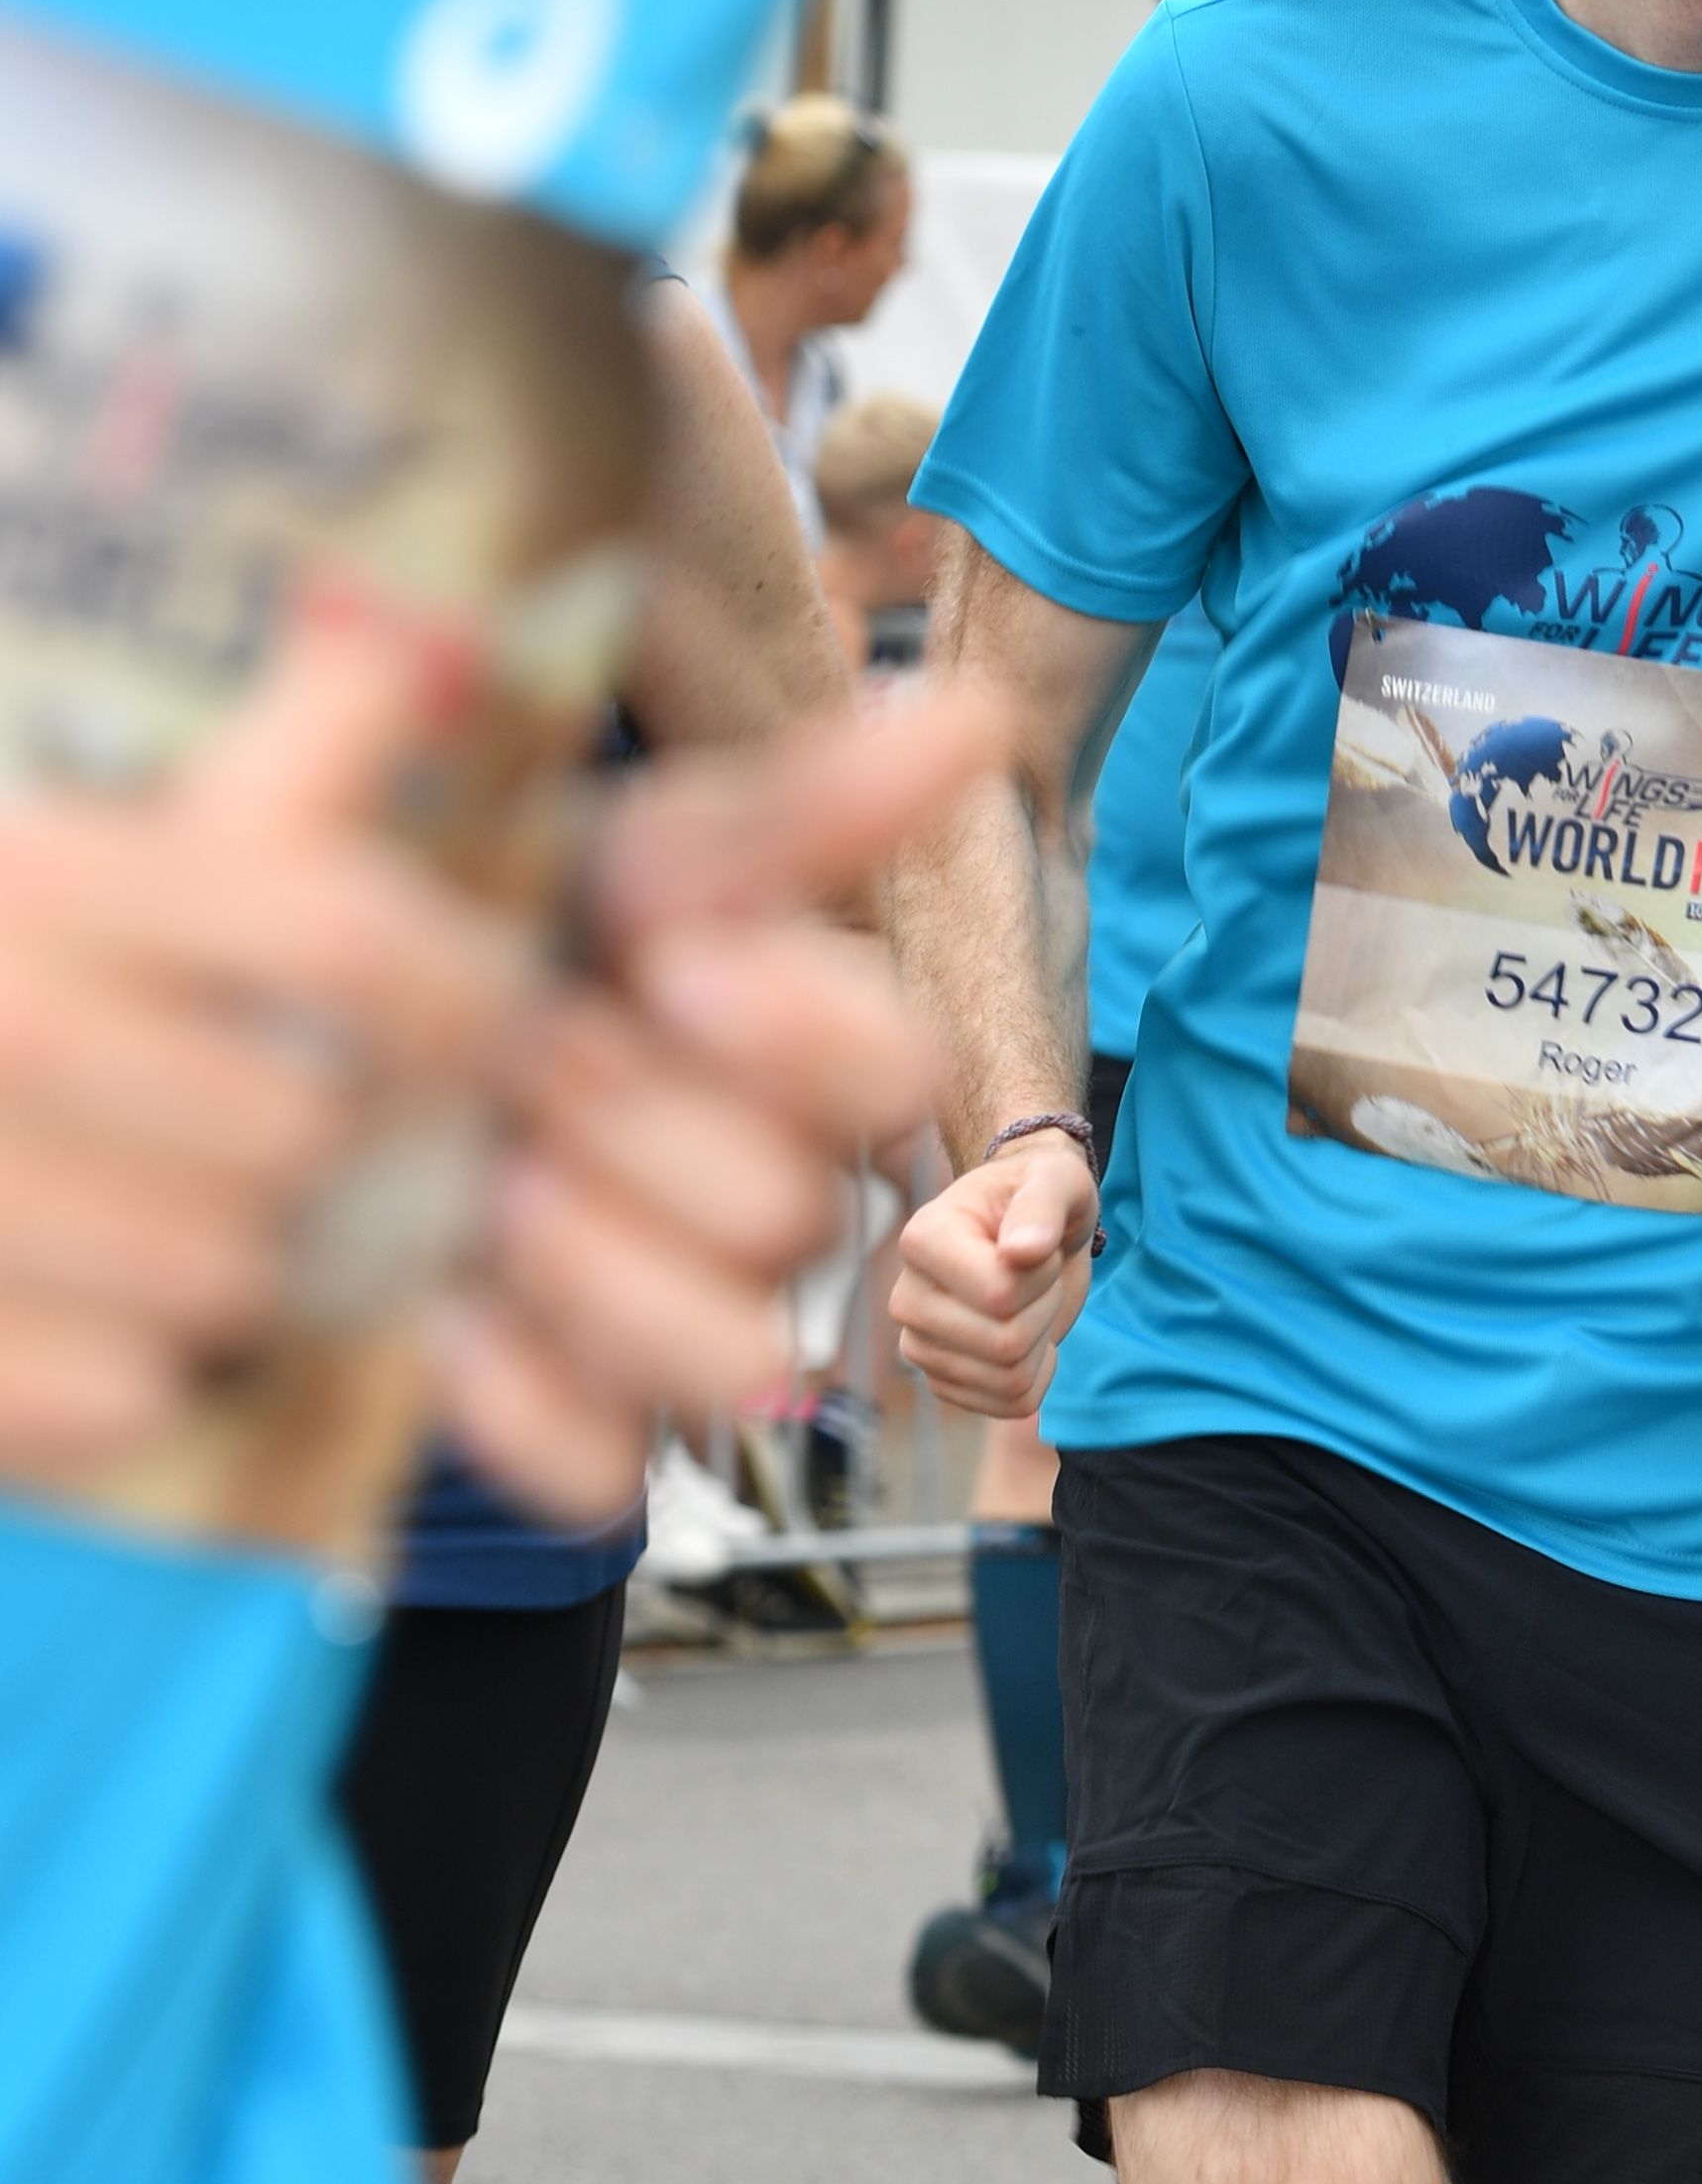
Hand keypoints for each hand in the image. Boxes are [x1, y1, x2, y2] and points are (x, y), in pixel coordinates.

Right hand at [0, 612, 523, 1491]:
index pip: (344, 936)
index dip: (462, 994)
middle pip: (305, 1128)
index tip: (496, 1031)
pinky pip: (139, 1391)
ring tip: (139, 1221)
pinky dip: (121, 1375)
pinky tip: (56, 1311)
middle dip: (311, 1150)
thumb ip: (251, 781)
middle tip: (263, 1147)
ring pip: (230, 1275)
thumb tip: (403, 659)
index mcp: (34, 879)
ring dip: (219, 1268)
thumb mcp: (60, 853)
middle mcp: (3, 1021)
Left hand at [437, 697, 984, 1518]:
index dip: (800, 1035)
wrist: (253, 1054)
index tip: (672, 971)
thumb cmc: (436, 933)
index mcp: (779, 1047)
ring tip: (484, 1190)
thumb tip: (966, 717)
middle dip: (640, 1127)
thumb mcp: (577, 845)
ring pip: (737, 1350)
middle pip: (795, 1214)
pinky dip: (519, 1399)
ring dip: (602, 1269)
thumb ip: (774, 806)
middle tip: (516, 1061)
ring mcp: (676, 1321)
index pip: (896, 1072)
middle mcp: (759, 1192)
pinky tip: (438, 1313)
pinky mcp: (580, 1428)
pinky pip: (605, 1466)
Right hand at [889, 1124, 1101, 1420]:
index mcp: (921, 1241)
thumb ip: (1042, 1205)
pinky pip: (1012, 1405)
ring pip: (1010, 1381)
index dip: (1042, 1276)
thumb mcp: (1055, 1180)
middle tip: (1038, 1275)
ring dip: (1042, 1341)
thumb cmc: (1040, 1194)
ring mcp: (920, 1347)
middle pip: (1005, 1345)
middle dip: (1044, 1309)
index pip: (999, 1295)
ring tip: (1029, 1301)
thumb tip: (1023, 1251)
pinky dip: (1039, 1375)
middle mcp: (907, 1299)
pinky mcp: (944, 1381)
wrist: (1031, 1232)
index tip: (1035, 1245)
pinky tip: (1029, 1337)